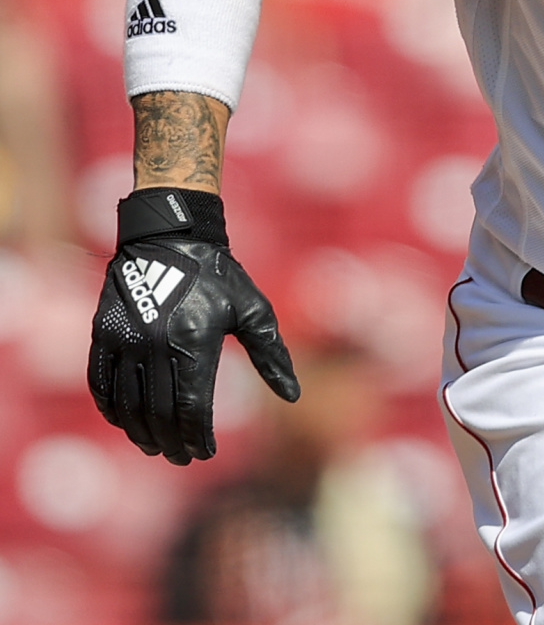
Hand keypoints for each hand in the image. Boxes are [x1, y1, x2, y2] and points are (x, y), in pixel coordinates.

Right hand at [88, 189, 297, 464]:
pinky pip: (101, 385)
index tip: (206, 453)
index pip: (192, 406)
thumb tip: (293, 396)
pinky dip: (113, 411)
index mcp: (194, 340)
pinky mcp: (103, 333)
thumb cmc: (219, 275)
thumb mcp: (252, 308)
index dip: (198, 436)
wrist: (172, 236)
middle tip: (181, 457)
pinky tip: (127, 423)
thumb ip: (271, 354)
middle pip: (158, 413)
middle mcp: (155, 344)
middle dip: (171, 442)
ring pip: (127, 405)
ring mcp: (125, 339)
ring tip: (156, 447)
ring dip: (141, 434)